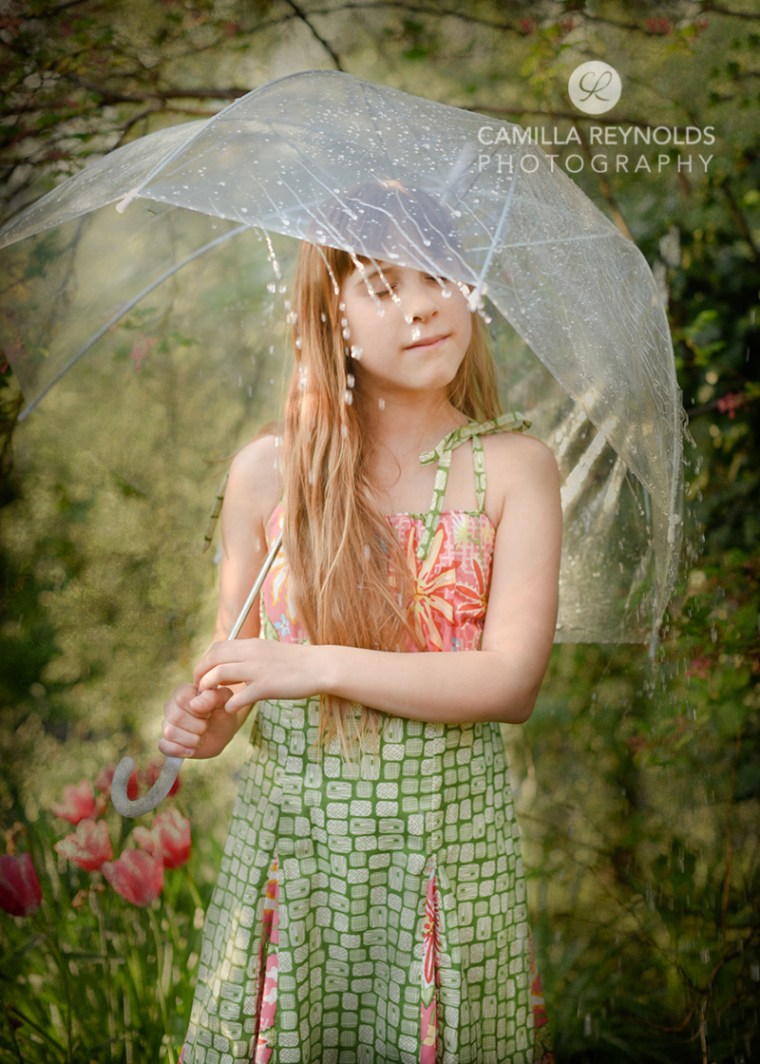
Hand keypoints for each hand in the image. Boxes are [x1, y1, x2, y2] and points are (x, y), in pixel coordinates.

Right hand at [158, 682, 237, 759]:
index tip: (210, 712)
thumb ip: (213, 696)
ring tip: (201, 737)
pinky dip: (180, 750)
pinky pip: (164, 746)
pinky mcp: (167, 741)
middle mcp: (171, 706)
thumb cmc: (223, 711)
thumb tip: (195, 705)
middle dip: (198, 726)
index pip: (181, 698)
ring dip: (192, 739)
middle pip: (176, 717)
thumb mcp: (225, 700)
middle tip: (207, 725)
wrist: (223, 731)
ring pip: (170, 732)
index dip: (199, 709)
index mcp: (183, 691)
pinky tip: (192, 750)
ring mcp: (167, 723)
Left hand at [193, 639, 321, 711]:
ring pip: (219, 674)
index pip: (217, 647)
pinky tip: (232, 709)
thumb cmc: (296, 662)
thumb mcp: (269, 651)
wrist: (319, 666)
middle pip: (213, 658)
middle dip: (201, 674)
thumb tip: (234, 662)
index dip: (205, 662)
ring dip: (209, 687)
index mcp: (251, 644)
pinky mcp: (266, 686)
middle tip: (201, 689)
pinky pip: (238, 697)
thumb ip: (250, 655)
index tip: (205, 675)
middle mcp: (251, 652)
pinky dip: (230, 705)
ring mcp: (257, 669)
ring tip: (211, 699)